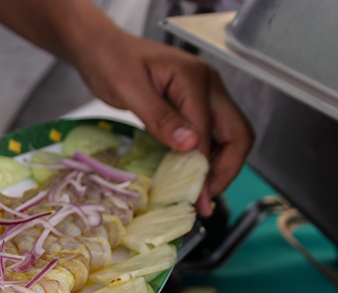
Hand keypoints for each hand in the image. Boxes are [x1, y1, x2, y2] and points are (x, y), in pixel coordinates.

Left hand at [73, 30, 253, 216]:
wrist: (100, 48)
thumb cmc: (110, 61)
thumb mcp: (129, 90)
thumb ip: (160, 117)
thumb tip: (190, 145)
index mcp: (193, 78)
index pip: (209, 132)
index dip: (205, 168)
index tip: (197, 198)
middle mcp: (207, 84)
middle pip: (236, 132)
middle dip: (226, 169)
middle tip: (206, 199)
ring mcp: (203, 92)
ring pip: (228, 134)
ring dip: (220, 164)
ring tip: (202, 192)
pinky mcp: (193, 102)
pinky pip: (211, 132)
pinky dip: (208, 154)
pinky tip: (194, 172)